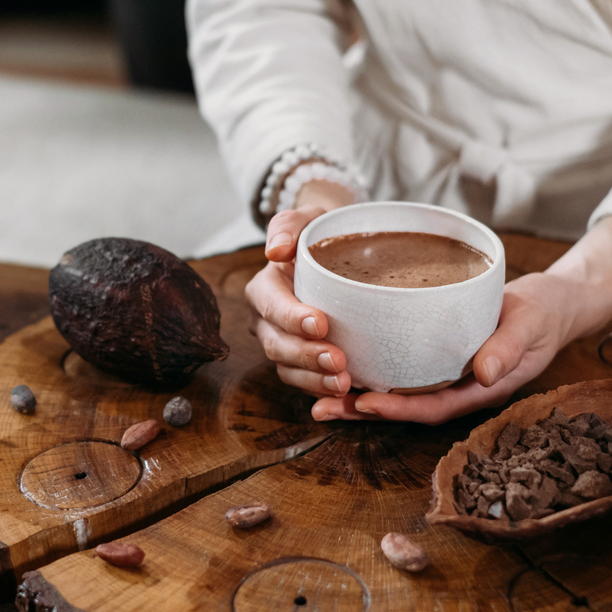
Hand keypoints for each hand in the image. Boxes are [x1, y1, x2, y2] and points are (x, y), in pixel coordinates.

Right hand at [244, 179, 355, 396]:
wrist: (336, 253)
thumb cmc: (320, 235)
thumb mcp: (306, 218)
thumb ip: (288, 226)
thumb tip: (276, 250)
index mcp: (264, 289)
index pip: (271, 306)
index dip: (292, 318)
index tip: (321, 323)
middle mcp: (267, 322)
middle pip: (277, 345)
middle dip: (305, 357)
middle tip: (338, 361)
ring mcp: (283, 344)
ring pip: (288, 370)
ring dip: (314, 380)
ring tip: (344, 383)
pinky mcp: (301, 363)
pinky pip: (305, 382)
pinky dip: (322, 390)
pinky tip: (347, 392)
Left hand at [310, 215, 611, 423]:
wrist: (552, 303)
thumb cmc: (543, 313)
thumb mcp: (531, 325)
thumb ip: (509, 347)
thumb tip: (484, 374)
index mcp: (478, 389)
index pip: (431, 407)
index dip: (397, 409)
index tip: (364, 402)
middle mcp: (455, 387)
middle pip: (403, 407)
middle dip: (362, 410)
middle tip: (321, 408)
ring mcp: (444, 375)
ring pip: (395, 391)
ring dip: (356, 396)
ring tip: (316, 396)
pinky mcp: (434, 356)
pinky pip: (399, 370)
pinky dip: (371, 370)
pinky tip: (340, 364)